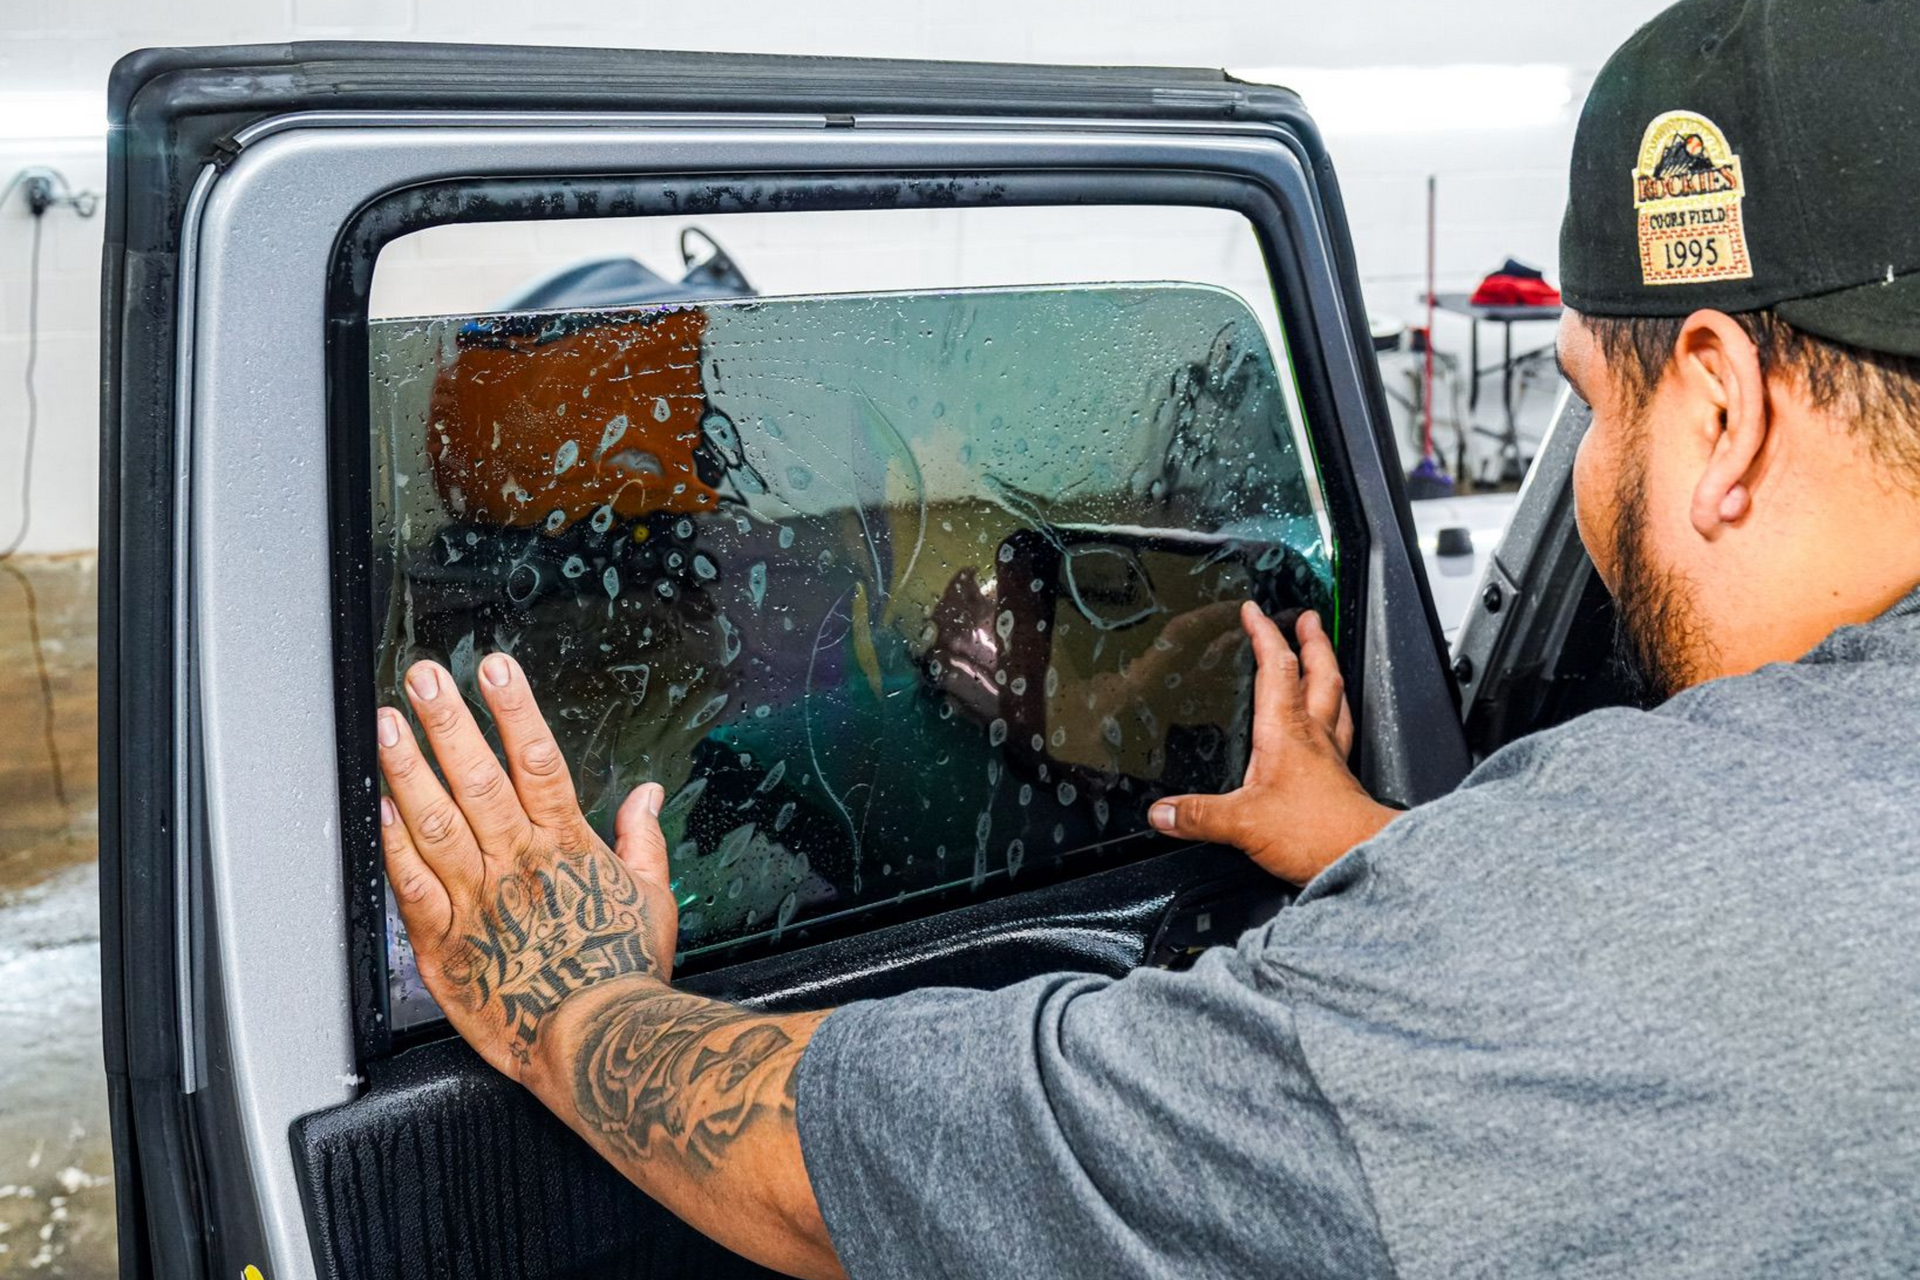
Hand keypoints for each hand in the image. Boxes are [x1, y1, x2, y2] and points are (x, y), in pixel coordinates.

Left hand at [376, 652, 677, 1085]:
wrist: (600, 1043)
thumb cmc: (627, 975)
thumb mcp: (654, 898)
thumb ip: (644, 839)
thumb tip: (647, 796)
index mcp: (568, 847)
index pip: (539, 761)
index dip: (516, 710)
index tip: (496, 668)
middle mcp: (520, 864)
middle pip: (479, 778)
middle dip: (450, 721)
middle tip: (425, 677)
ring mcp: (480, 903)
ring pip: (437, 823)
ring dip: (409, 770)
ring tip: (389, 725)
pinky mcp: (448, 946)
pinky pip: (414, 888)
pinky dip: (395, 847)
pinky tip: (379, 810)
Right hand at [1148, 603, 1394, 883]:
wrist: (1360, 858)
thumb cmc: (1315, 833)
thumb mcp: (1242, 823)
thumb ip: (1198, 816)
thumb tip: (1162, 811)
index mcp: (1286, 731)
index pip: (1275, 667)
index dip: (1264, 635)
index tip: (1253, 612)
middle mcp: (1313, 736)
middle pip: (1319, 674)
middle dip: (1311, 641)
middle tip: (1307, 619)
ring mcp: (1331, 757)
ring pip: (1336, 700)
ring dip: (1329, 673)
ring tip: (1325, 660)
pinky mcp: (1341, 780)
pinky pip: (1341, 735)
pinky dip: (1337, 719)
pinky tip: (1332, 729)